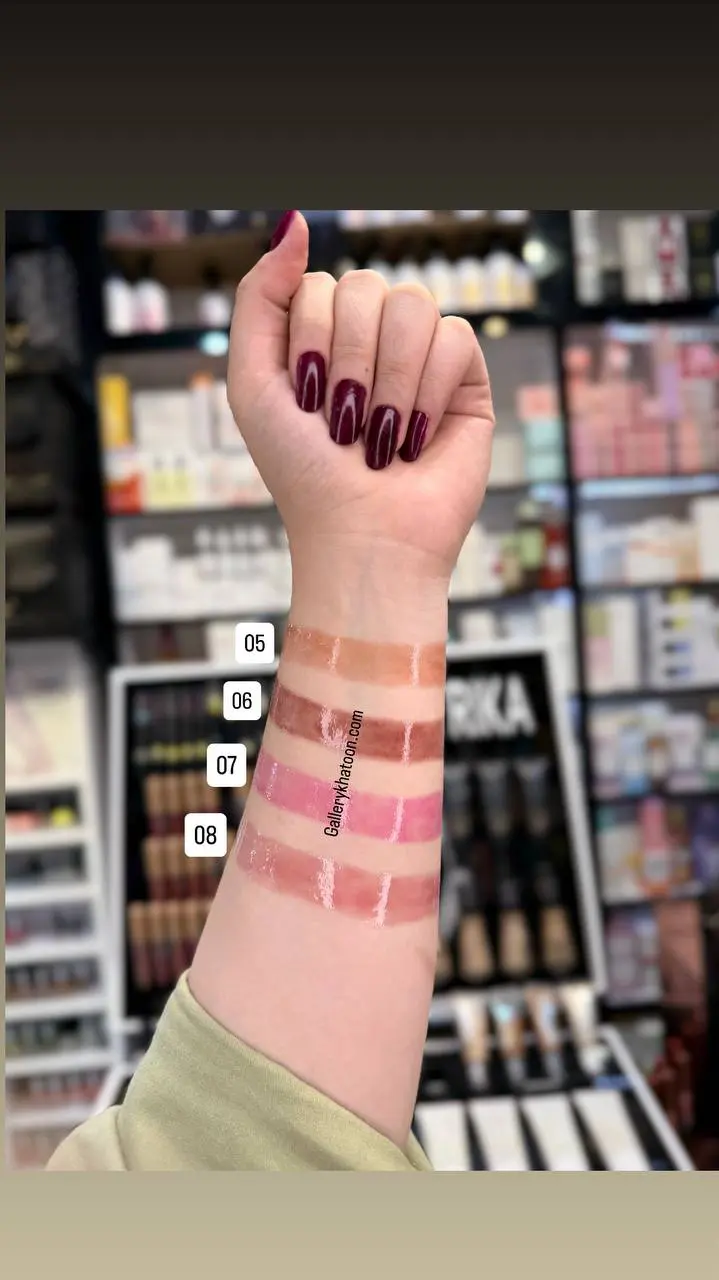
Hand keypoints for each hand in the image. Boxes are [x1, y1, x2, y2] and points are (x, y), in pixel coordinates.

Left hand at [227, 211, 494, 586]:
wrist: (362, 535)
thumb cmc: (303, 471)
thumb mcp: (252, 382)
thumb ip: (259, 297)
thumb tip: (295, 222)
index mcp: (319, 334)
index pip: (317, 285)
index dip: (310, 344)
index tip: (307, 404)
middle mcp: (371, 336)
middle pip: (365, 287)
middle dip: (347, 363)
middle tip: (345, 425)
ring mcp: (420, 354)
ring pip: (413, 305)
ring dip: (389, 381)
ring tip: (382, 435)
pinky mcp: (465, 378)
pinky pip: (455, 335)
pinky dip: (429, 392)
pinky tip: (417, 435)